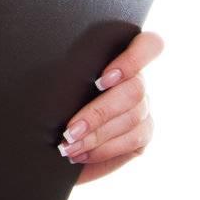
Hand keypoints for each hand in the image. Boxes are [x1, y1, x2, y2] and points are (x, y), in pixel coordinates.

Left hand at [57, 29, 164, 183]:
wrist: (52, 141)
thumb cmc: (51, 105)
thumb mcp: (57, 87)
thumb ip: (70, 75)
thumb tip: (57, 69)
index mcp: (118, 57)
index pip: (148, 45)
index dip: (133, 59)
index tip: (102, 78)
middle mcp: (136, 81)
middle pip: (134, 89)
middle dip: (99, 112)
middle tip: (70, 129)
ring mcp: (143, 108)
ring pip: (132, 117)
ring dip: (96, 135)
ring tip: (69, 145)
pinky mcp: (143, 134)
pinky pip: (132, 140)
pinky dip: (103, 149)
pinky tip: (81, 154)